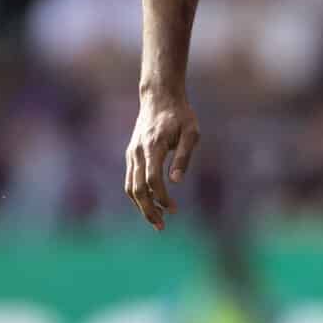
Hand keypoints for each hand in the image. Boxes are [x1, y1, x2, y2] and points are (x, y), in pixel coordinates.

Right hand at [125, 90, 200, 230]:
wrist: (159, 96)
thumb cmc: (180, 114)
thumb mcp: (191, 132)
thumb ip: (184, 157)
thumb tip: (176, 181)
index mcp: (153, 147)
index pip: (153, 180)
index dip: (162, 198)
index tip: (174, 210)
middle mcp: (138, 152)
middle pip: (137, 189)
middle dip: (148, 211)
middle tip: (161, 226)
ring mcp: (132, 154)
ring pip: (130, 187)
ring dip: (141, 206)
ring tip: (157, 220)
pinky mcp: (131, 154)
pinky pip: (131, 180)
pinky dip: (139, 195)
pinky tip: (152, 203)